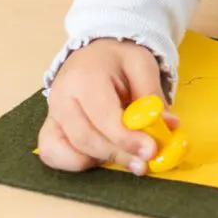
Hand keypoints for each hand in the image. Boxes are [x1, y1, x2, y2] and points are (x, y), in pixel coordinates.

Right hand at [38, 39, 178, 174]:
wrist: (94, 53)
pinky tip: (101, 157)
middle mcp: (61, 97)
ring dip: (100, 161)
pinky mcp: (49, 127)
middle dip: (118, 155)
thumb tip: (168, 125)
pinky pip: (53, 154)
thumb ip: (152, 95)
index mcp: (84, 77)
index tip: (150, 151)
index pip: (103, 116)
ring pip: (68, 151)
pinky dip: (76, 163)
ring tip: (127, 158)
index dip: (126, 138)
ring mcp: (52, 114)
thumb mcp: (142, 65)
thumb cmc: (117, 59)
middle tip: (144, 164)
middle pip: (85, 138)